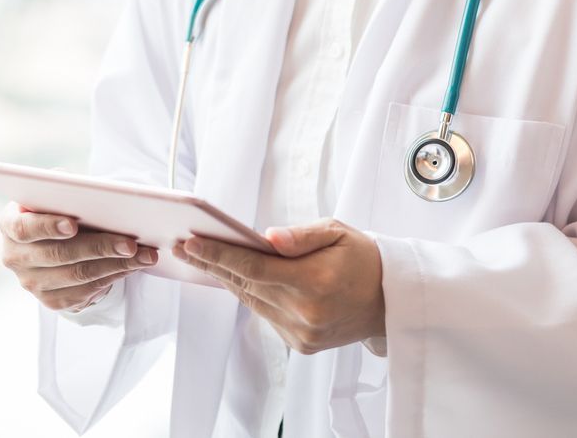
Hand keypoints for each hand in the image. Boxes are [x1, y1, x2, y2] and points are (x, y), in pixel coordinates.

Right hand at [0, 202, 157, 311]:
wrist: (54, 244)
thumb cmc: (56, 211)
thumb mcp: (54, 196)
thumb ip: (60, 187)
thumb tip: (75, 184)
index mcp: (10, 224)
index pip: (24, 228)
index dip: (47, 226)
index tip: (73, 223)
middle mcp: (14, 257)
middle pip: (59, 254)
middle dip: (99, 247)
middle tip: (130, 243)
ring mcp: (32, 283)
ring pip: (78, 276)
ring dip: (115, 265)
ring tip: (143, 255)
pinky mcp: (51, 301)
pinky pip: (86, 291)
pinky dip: (113, 277)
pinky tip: (132, 266)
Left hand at [173, 218, 384, 353]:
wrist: (392, 300)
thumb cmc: (364, 258)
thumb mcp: (338, 232)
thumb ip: (301, 236)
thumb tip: (266, 238)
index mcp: (315, 282)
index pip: (254, 267)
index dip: (219, 255)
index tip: (191, 243)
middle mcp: (306, 313)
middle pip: (246, 285)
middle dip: (213, 264)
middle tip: (184, 247)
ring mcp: (303, 333)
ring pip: (252, 301)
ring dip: (228, 279)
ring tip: (202, 258)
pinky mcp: (302, 344)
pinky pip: (265, 314)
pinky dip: (251, 295)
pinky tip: (236, 277)